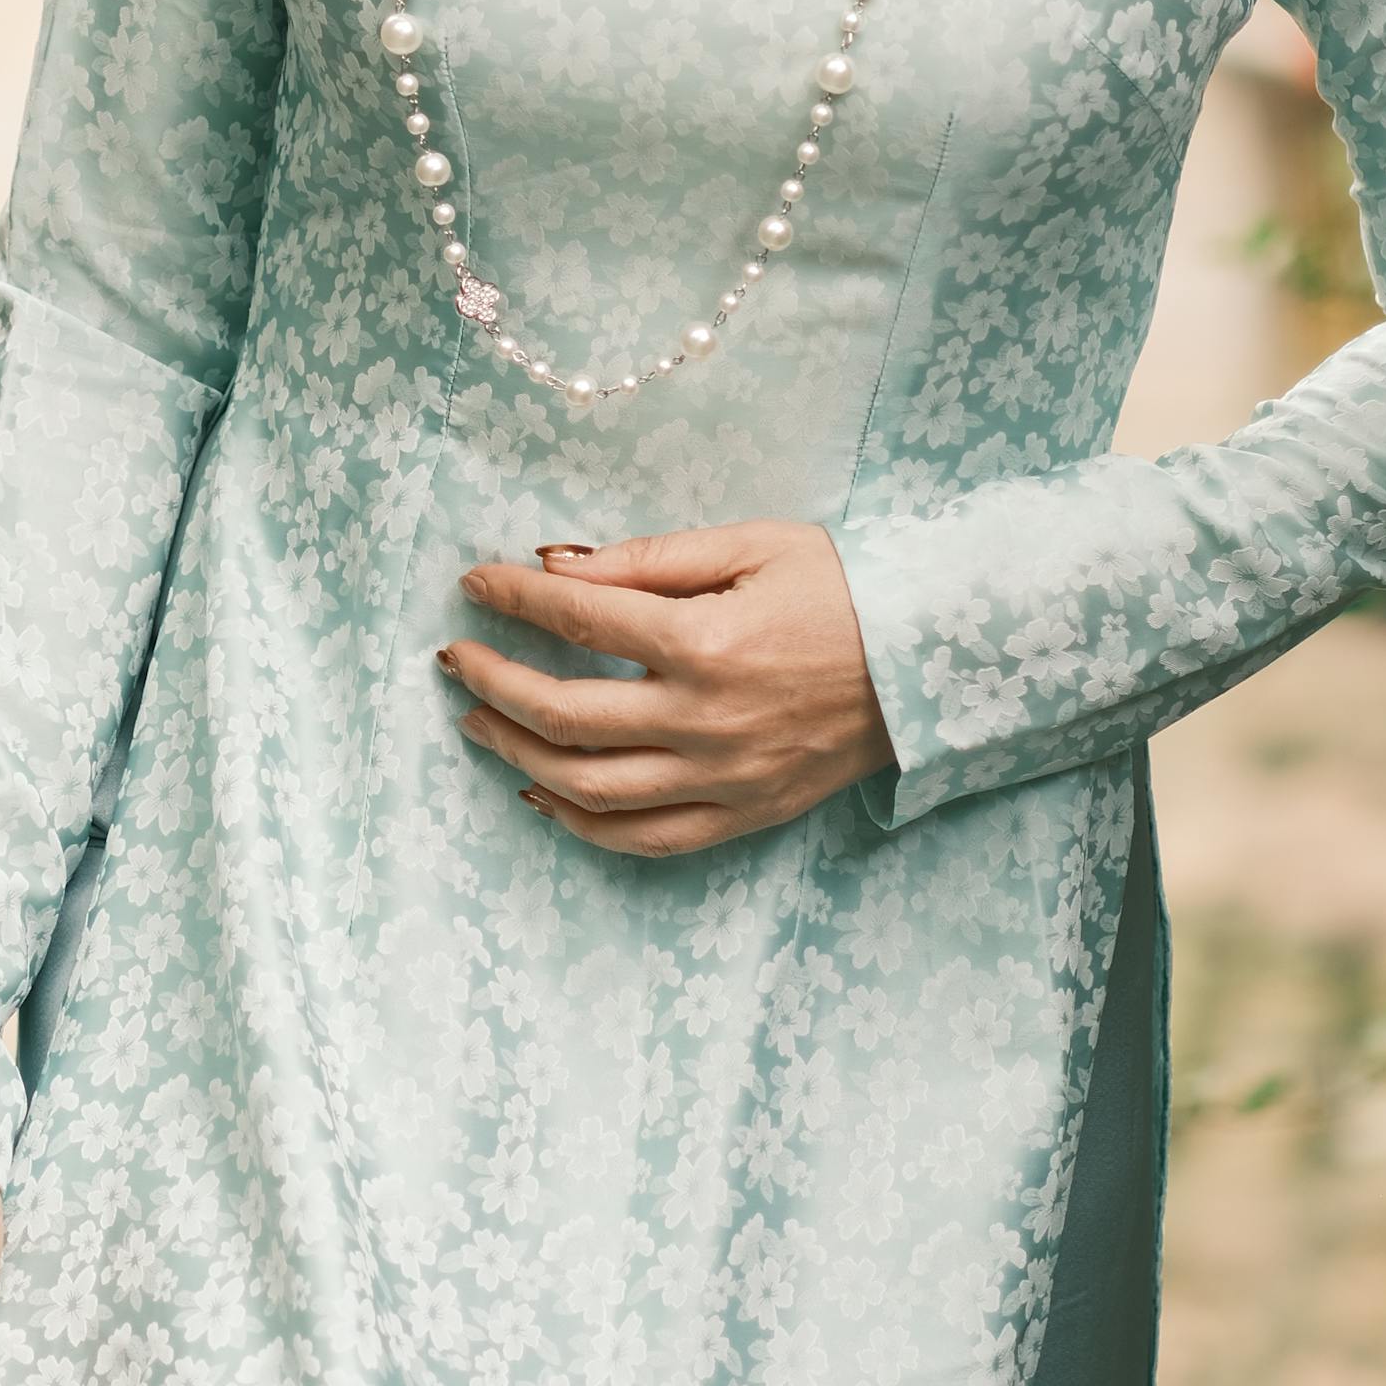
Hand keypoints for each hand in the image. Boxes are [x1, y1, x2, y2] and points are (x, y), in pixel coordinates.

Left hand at [439, 521, 897, 860]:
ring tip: (479, 722)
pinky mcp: (743, 815)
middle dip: (495, 683)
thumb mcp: (750, 546)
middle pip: (565, 715)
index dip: (513, 599)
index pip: (579, 621)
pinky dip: (582, 825)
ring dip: (519, 755)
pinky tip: (542, 796)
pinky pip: (645, 839)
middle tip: (455, 661)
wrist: (930, 661)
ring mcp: (722, 778)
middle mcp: (704, 720)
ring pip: (590, 787)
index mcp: (704, 642)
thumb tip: (555, 566)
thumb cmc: (841, 589)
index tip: (474, 584)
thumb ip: (648, 560)